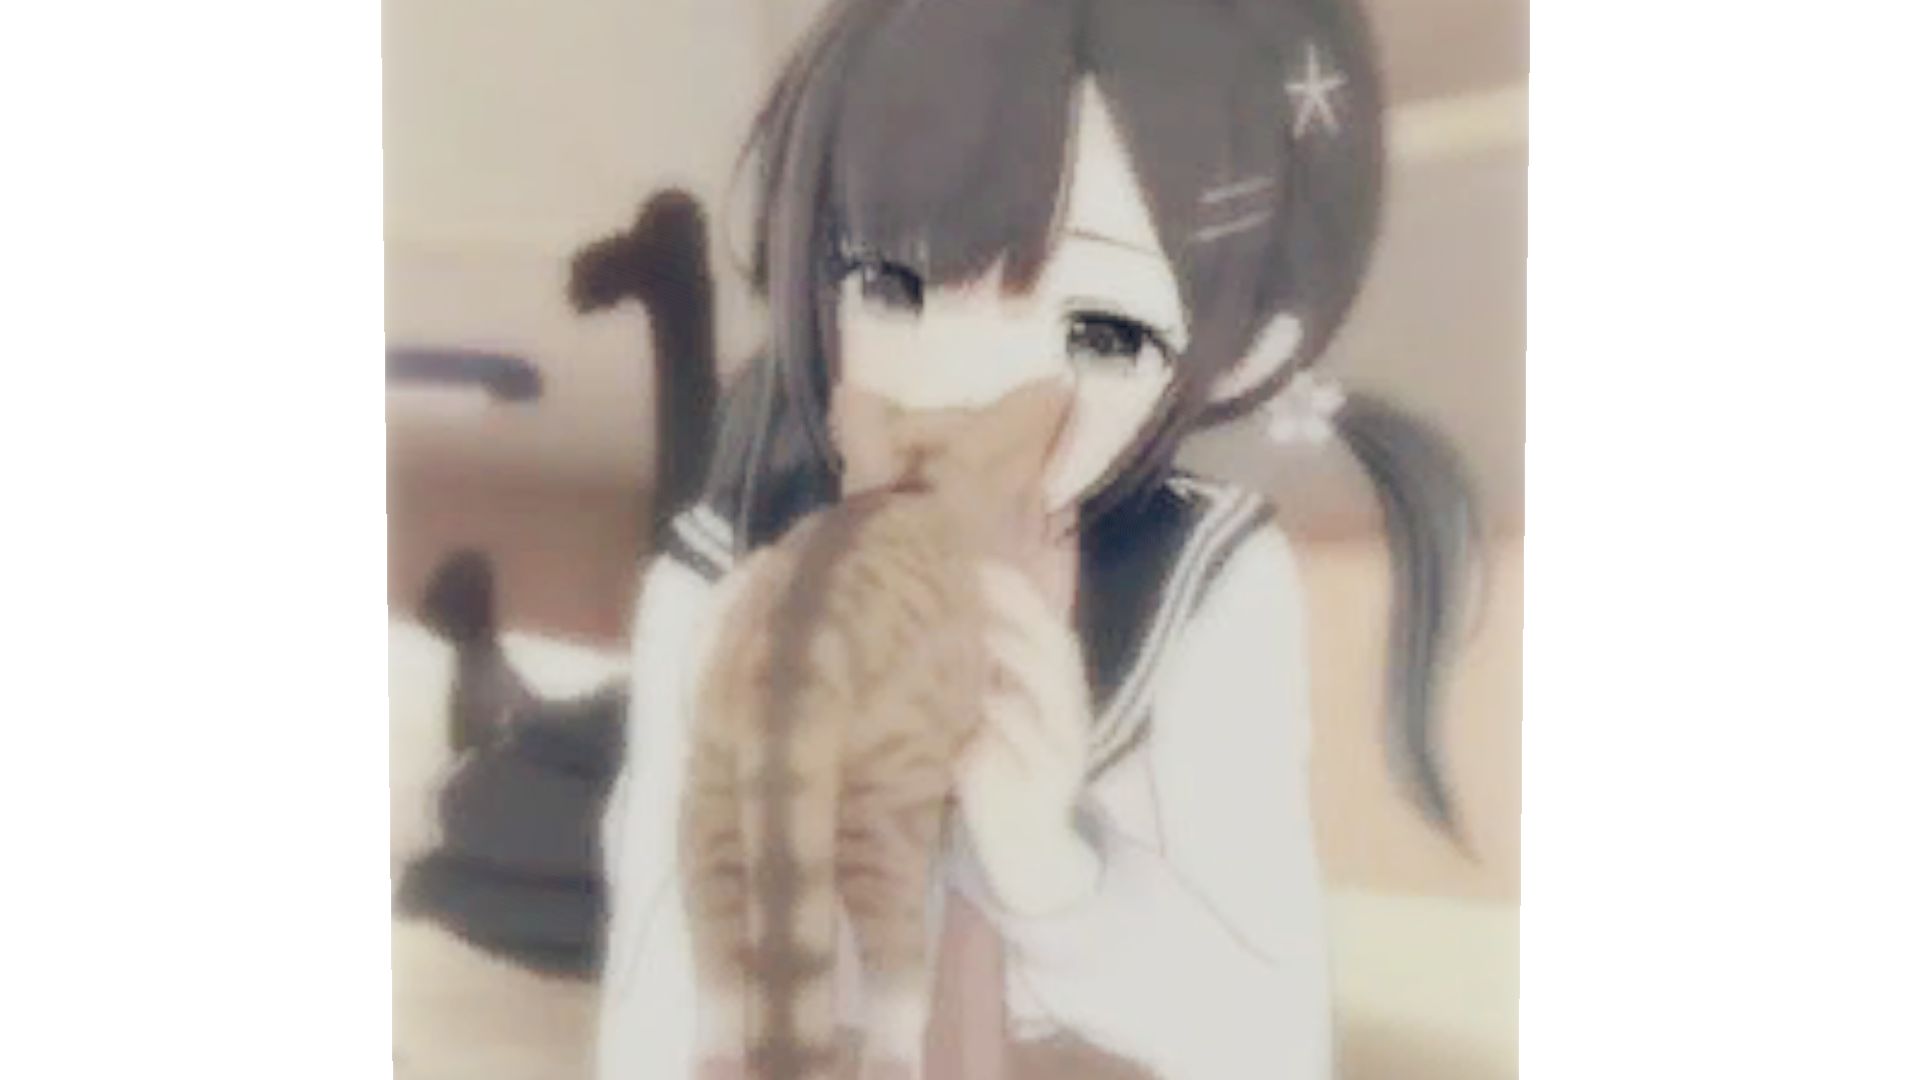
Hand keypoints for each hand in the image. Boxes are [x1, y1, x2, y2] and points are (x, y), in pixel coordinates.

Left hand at [956, 562, 1099, 915]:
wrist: (1022, 844)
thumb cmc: (995, 767)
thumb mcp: (984, 713)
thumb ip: (975, 671)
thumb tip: (931, 615)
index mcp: (1051, 685)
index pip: (1043, 625)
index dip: (1017, 593)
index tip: (978, 562)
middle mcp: (1065, 707)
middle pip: (1056, 649)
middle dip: (1023, 613)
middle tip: (981, 584)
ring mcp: (1065, 742)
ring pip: (1057, 690)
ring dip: (1021, 659)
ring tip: (986, 633)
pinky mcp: (1055, 779)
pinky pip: (1040, 743)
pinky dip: (1015, 720)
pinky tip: (989, 703)